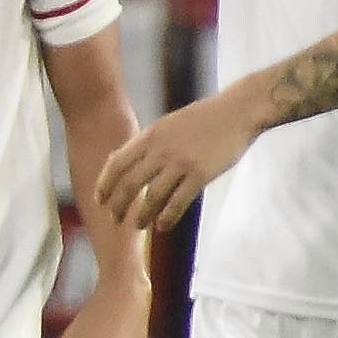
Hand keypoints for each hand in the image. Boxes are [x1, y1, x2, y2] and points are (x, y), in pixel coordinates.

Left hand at [96, 90, 259, 231]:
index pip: (116, 164)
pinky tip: (162, 226)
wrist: (237, 112)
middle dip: (119, 205)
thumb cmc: (203, 118)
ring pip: (152, 197)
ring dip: (142, 215)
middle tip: (115, 219)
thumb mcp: (166, 124)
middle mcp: (160, 150)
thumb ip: (145, 143)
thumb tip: (120, 159)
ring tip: (138, 226)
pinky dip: (167, 217)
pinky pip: (178, 202)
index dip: (104, 185)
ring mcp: (180, 163)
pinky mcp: (201, 174)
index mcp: (149, 136)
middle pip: (129, 184)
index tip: (100, 200)